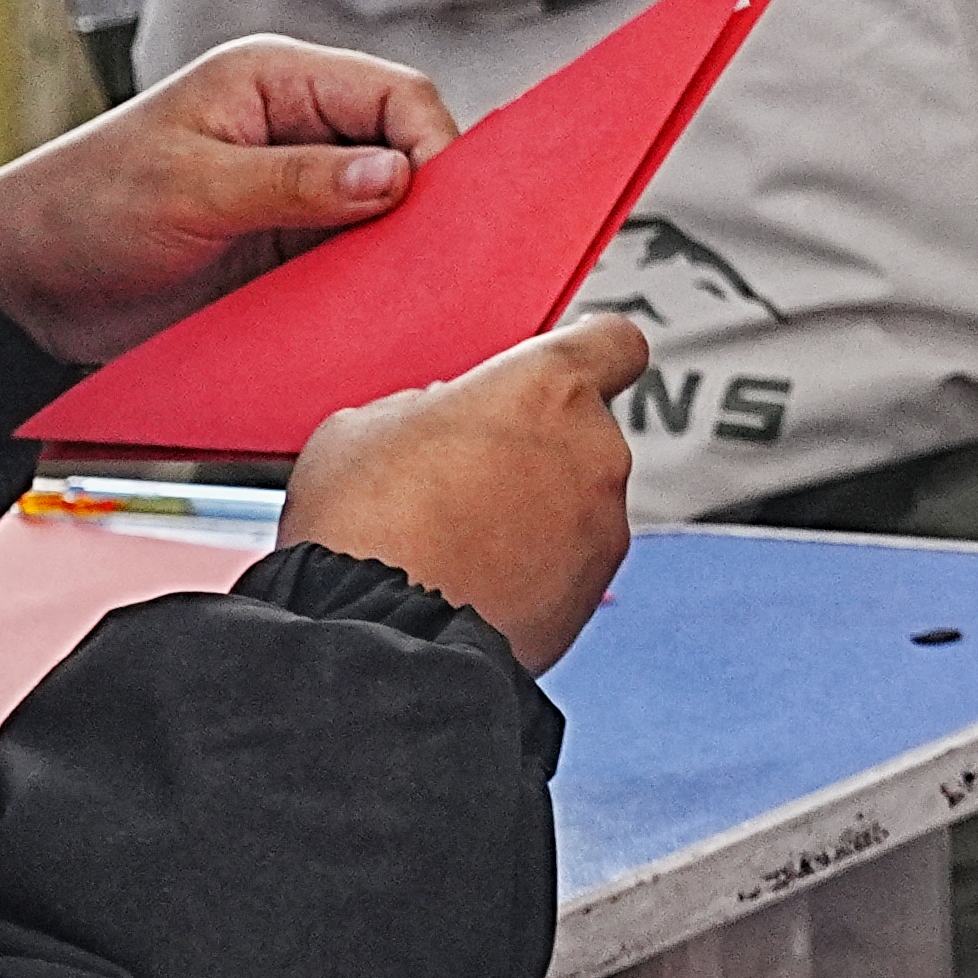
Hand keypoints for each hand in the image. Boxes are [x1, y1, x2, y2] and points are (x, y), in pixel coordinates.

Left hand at [0, 40, 453, 358]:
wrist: (17, 288)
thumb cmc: (79, 208)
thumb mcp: (187, 188)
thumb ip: (296, 181)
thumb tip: (398, 176)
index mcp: (275, 82)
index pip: (397, 95)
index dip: (432, 143)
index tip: (441, 203)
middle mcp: (297, 131)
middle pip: (407, 151)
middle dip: (426, 199)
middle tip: (435, 250)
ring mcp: (296, 194)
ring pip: (390, 211)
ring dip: (399, 248)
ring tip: (406, 283)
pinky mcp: (287, 250)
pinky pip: (354, 261)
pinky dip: (370, 283)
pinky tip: (374, 304)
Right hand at [281, 312, 647, 667]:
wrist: (374, 634)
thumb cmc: (365, 524)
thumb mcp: (364, 426)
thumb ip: (427, 404)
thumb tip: (439, 417)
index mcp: (548, 389)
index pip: (613, 343)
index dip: (588, 353)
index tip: (567, 366)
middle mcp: (595, 450)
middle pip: (579, 432)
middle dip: (530, 448)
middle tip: (459, 477)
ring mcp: (603, 524)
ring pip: (573, 501)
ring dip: (530, 512)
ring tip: (452, 539)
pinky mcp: (593, 589)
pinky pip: (567, 562)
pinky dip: (533, 568)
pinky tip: (469, 580)